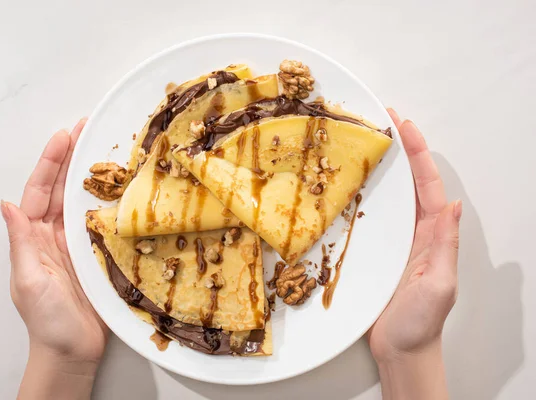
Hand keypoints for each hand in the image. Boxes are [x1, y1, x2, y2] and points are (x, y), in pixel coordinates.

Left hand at [1, 120, 107, 398]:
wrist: (72, 351)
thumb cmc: (46, 320)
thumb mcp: (28, 279)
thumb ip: (21, 241)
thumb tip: (7, 204)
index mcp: (34, 236)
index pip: (39, 190)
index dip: (51, 161)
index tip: (64, 135)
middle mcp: (55, 234)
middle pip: (61, 188)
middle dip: (72, 157)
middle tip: (88, 128)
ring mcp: (78, 243)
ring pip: (83, 200)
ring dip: (92, 174)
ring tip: (106, 147)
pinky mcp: (98, 254)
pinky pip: (104, 221)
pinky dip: (111, 201)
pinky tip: (123, 186)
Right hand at [367, 109, 460, 398]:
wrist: (401, 349)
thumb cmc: (421, 322)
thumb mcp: (439, 283)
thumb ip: (445, 246)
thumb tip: (453, 205)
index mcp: (433, 234)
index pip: (428, 185)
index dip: (417, 153)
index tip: (403, 125)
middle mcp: (416, 231)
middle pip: (409, 182)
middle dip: (399, 150)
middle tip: (381, 122)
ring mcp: (396, 240)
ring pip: (390, 196)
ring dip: (380, 169)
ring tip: (364, 144)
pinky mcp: (377, 251)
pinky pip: (371, 217)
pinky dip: (363, 196)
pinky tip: (348, 186)